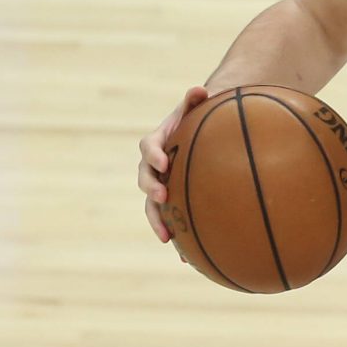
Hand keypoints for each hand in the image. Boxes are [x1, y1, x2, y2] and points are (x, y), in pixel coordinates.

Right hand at [138, 86, 211, 241]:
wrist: (200, 134)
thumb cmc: (200, 119)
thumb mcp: (198, 107)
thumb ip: (196, 99)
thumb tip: (202, 88)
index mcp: (159, 143)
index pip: (149, 149)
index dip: (153, 156)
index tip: (164, 163)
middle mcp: (155, 166)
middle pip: (145, 179)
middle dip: (151, 190)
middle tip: (163, 197)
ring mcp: (162, 184)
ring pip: (152, 205)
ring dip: (157, 220)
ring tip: (167, 237)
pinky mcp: (172, 201)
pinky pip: (171, 219)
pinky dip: (177, 236)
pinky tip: (187, 259)